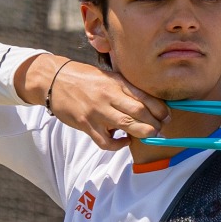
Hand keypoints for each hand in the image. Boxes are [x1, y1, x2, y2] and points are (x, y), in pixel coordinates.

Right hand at [23, 55, 168, 151]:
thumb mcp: (108, 76)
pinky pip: (106, 142)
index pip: (144, 96)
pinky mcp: (86, 124)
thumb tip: (150, 103)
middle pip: (139, 112)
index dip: (160, 109)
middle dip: (154, 123)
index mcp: (116, 82)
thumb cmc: (85, 78)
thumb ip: (126, 88)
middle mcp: (108, 95)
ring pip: (126, 126)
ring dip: (142, 134)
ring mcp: (97, 111)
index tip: (166, 116)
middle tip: (159, 129)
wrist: (54, 80)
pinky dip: (118, 145)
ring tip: (148, 135)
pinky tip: (123, 141)